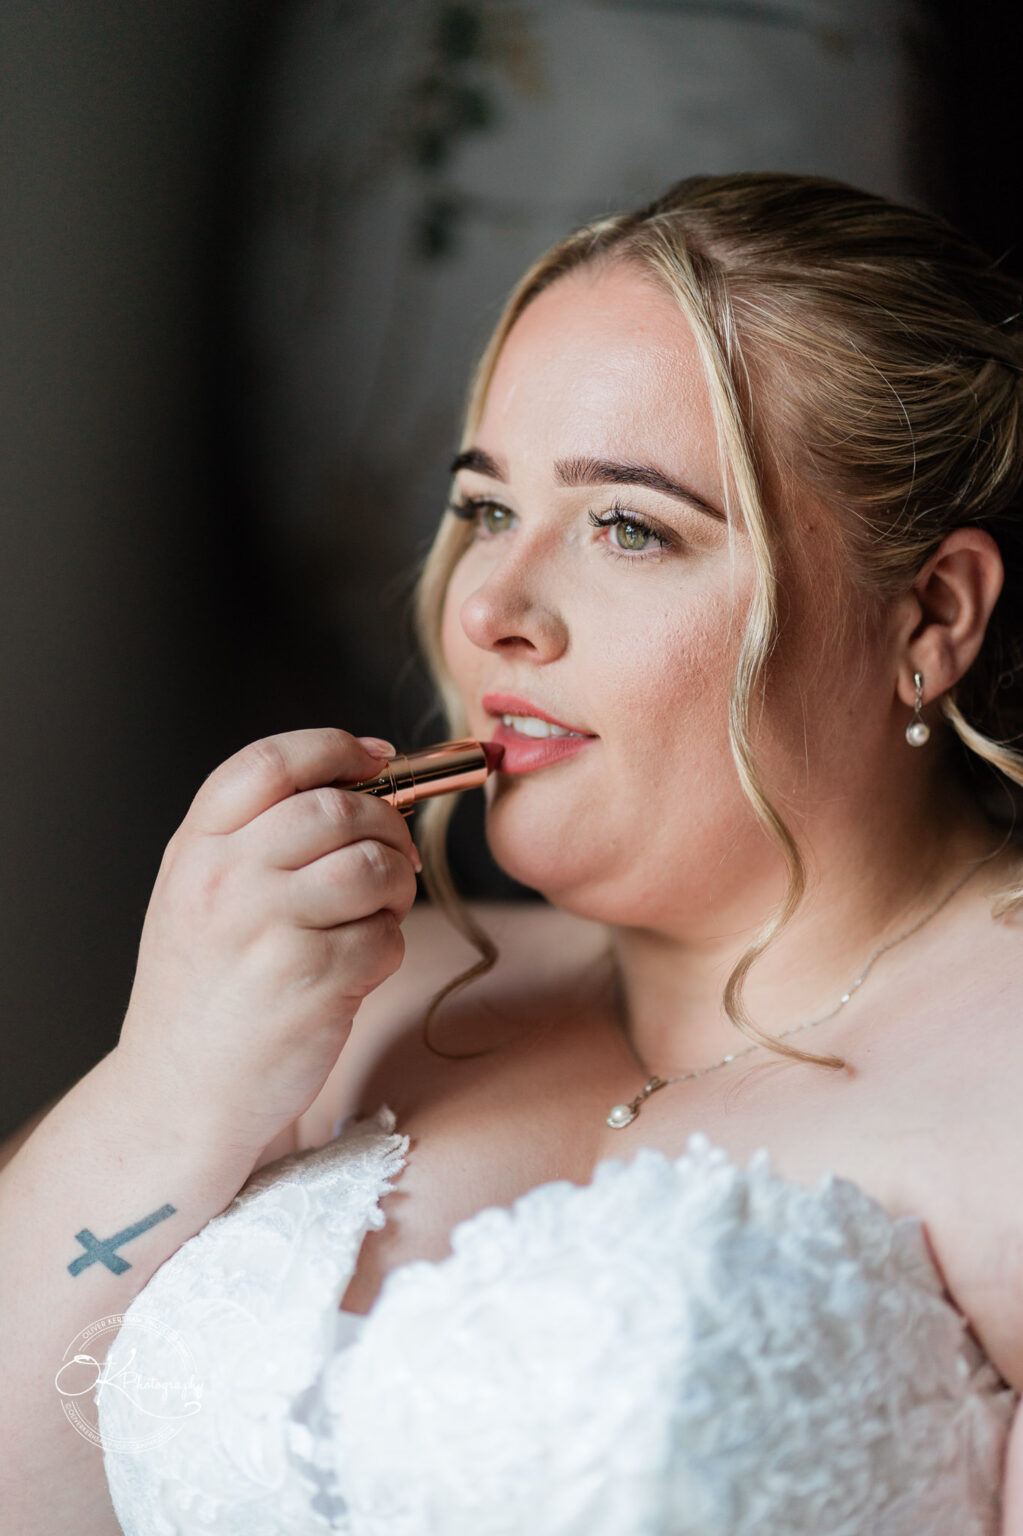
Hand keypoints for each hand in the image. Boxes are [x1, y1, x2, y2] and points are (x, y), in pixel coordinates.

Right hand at [115, 728, 420, 1156]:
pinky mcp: (313, 984)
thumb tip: (368, 771)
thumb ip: (262, 833)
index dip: (334, 748)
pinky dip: (387, 948)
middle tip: (393, 854)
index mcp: (196, 849)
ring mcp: (268, 932)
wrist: (178, 1092)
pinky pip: (386, 937)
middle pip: (337, 808)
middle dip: (386, 824)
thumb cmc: (206, 987)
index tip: (376, 758)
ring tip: (379, 910)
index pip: (269, 762)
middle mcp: (226, 882)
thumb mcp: (201, 893)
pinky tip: (357, 969)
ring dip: (397, 885)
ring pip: (373, 867)